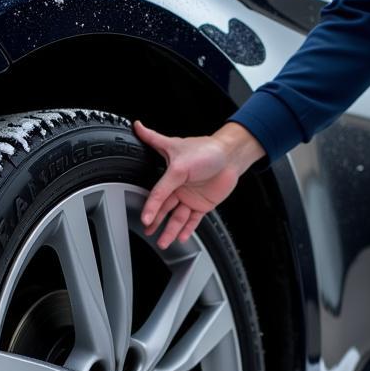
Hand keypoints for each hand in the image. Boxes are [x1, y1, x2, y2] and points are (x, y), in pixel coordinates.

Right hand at [134, 120, 264, 248]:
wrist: (231, 157)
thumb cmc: (206, 151)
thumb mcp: (178, 161)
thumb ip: (157, 157)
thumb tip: (138, 128)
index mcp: (170, 175)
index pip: (157, 194)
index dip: (150, 207)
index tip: (145, 219)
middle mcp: (179, 187)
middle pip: (165, 208)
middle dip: (156, 222)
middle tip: (150, 232)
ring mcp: (191, 196)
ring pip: (178, 217)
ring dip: (171, 230)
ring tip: (164, 242)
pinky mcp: (203, 204)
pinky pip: (193, 219)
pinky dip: (188, 229)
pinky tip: (182, 238)